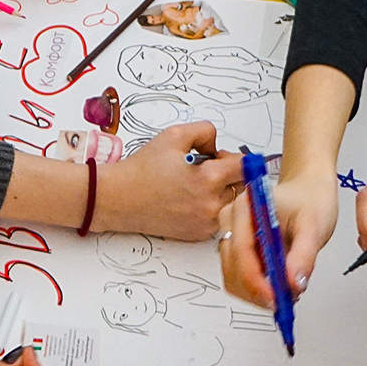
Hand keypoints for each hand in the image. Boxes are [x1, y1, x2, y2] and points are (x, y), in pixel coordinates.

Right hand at [98, 122, 242, 239]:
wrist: (120, 198)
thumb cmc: (143, 170)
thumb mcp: (174, 136)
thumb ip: (204, 131)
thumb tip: (216, 144)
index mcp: (209, 178)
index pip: (245, 166)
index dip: (235, 157)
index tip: (227, 157)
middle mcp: (211, 203)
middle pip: (243, 186)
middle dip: (230, 174)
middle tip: (209, 168)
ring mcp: (206, 222)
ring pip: (232, 203)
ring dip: (224, 192)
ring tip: (199, 184)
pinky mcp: (199, 234)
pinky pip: (219, 218)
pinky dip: (212, 207)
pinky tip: (191, 199)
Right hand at [219, 168, 336, 307]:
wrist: (308, 190)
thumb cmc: (310, 200)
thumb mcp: (314, 226)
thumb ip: (303, 256)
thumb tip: (293, 284)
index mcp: (245, 208)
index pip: (241, 251)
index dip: (256, 280)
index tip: (276, 298)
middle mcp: (231, 221)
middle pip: (232, 268)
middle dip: (257, 291)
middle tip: (286, 300)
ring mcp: (232, 235)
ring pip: (233, 277)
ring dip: (256, 293)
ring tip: (285, 293)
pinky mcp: (237, 248)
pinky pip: (239, 276)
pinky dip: (257, 288)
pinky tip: (278, 286)